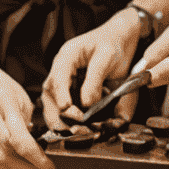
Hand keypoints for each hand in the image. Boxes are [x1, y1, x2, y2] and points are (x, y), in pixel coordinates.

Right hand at [41, 12, 144, 127]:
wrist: (119, 37)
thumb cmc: (112, 43)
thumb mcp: (106, 57)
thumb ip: (95, 79)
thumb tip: (86, 104)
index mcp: (66, 56)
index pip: (57, 78)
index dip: (61, 96)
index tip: (68, 109)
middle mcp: (61, 69)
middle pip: (49, 93)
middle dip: (56, 113)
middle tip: (71, 128)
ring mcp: (65, 79)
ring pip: (53, 102)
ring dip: (60, 118)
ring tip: (74, 132)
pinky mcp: (71, 89)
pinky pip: (64, 105)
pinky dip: (68, 117)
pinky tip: (78, 127)